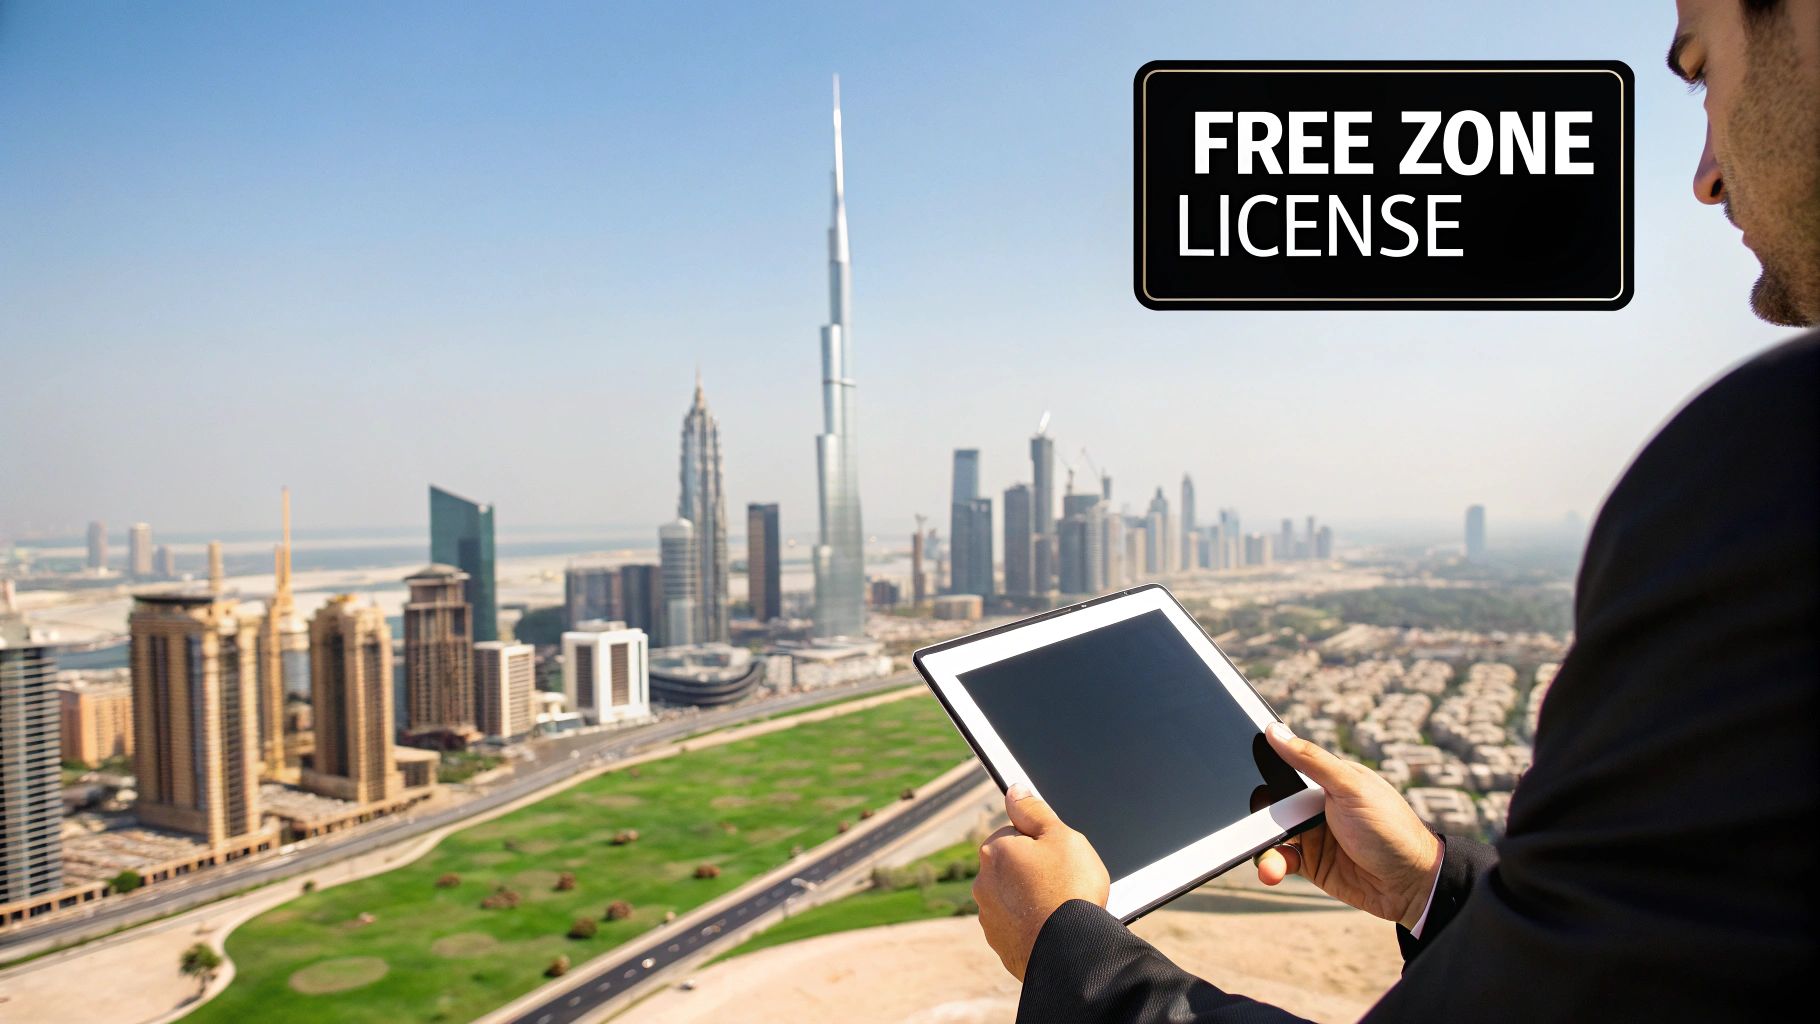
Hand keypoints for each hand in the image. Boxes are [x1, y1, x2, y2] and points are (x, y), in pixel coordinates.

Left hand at [972, 783, 1110, 979]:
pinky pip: (1017, 925)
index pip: (1015, 834)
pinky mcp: (1000, 943)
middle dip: (1033, 871)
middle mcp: (983, 883)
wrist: (1071, 951)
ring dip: (1031, 898)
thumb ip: (1033, 810)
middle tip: (1063, 882)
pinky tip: (1052, 927)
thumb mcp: (1061, 836)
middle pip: (1012, 865)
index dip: (1041, 843)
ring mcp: (989, 916)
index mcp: (994, 851)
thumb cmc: (1069, 890)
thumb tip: (1014, 790)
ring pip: (1013, 896)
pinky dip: (1031, 924)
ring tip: (1060, 908)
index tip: (1059, 858)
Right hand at [1254, 722, 1442, 929]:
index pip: (1284, 765)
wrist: (1411, 886)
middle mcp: (1316, 804)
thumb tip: (1275, 731)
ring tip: (1265, 861)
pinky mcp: (1309, 863)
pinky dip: (1271, 864)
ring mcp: (1311, 834)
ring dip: (1261, 845)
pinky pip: (1279, 859)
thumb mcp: (1351, 788)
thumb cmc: (1391, 828)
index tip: (1231, 768)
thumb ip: (1311, 760)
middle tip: (1241, 822)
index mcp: (1327, 778)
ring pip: (1270, 832)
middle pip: (1271, 801)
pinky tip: (1273, 871)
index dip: (1260, 768)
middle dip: (1254, 813)